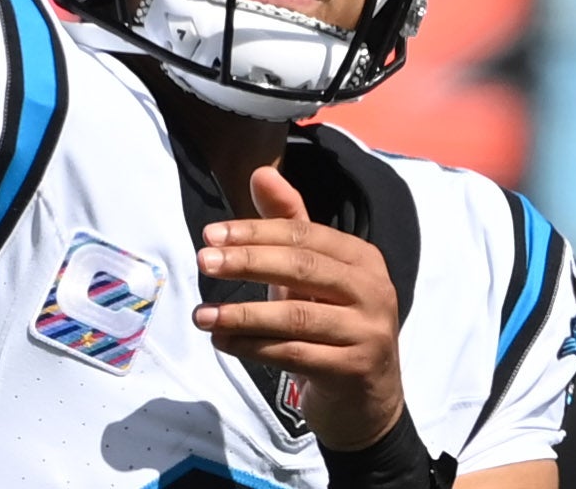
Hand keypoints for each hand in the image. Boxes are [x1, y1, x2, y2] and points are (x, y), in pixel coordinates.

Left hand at [195, 166, 405, 451]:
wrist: (366, 402)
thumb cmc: (332, 327)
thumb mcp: (310, 277)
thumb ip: (287, 224)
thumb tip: (259, 173)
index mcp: (362, 258)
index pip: (304, 234)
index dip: (256, 231)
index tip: (211, 234)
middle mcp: (373, 289)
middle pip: (303, 267)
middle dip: (248, 262)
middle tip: (204, 262)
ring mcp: (368, 331)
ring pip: (297, 315)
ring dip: (242, 314)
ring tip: (202, 315)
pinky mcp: (355, 370)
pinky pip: (296, 354)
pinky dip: (254, 347)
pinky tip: (224, 342)